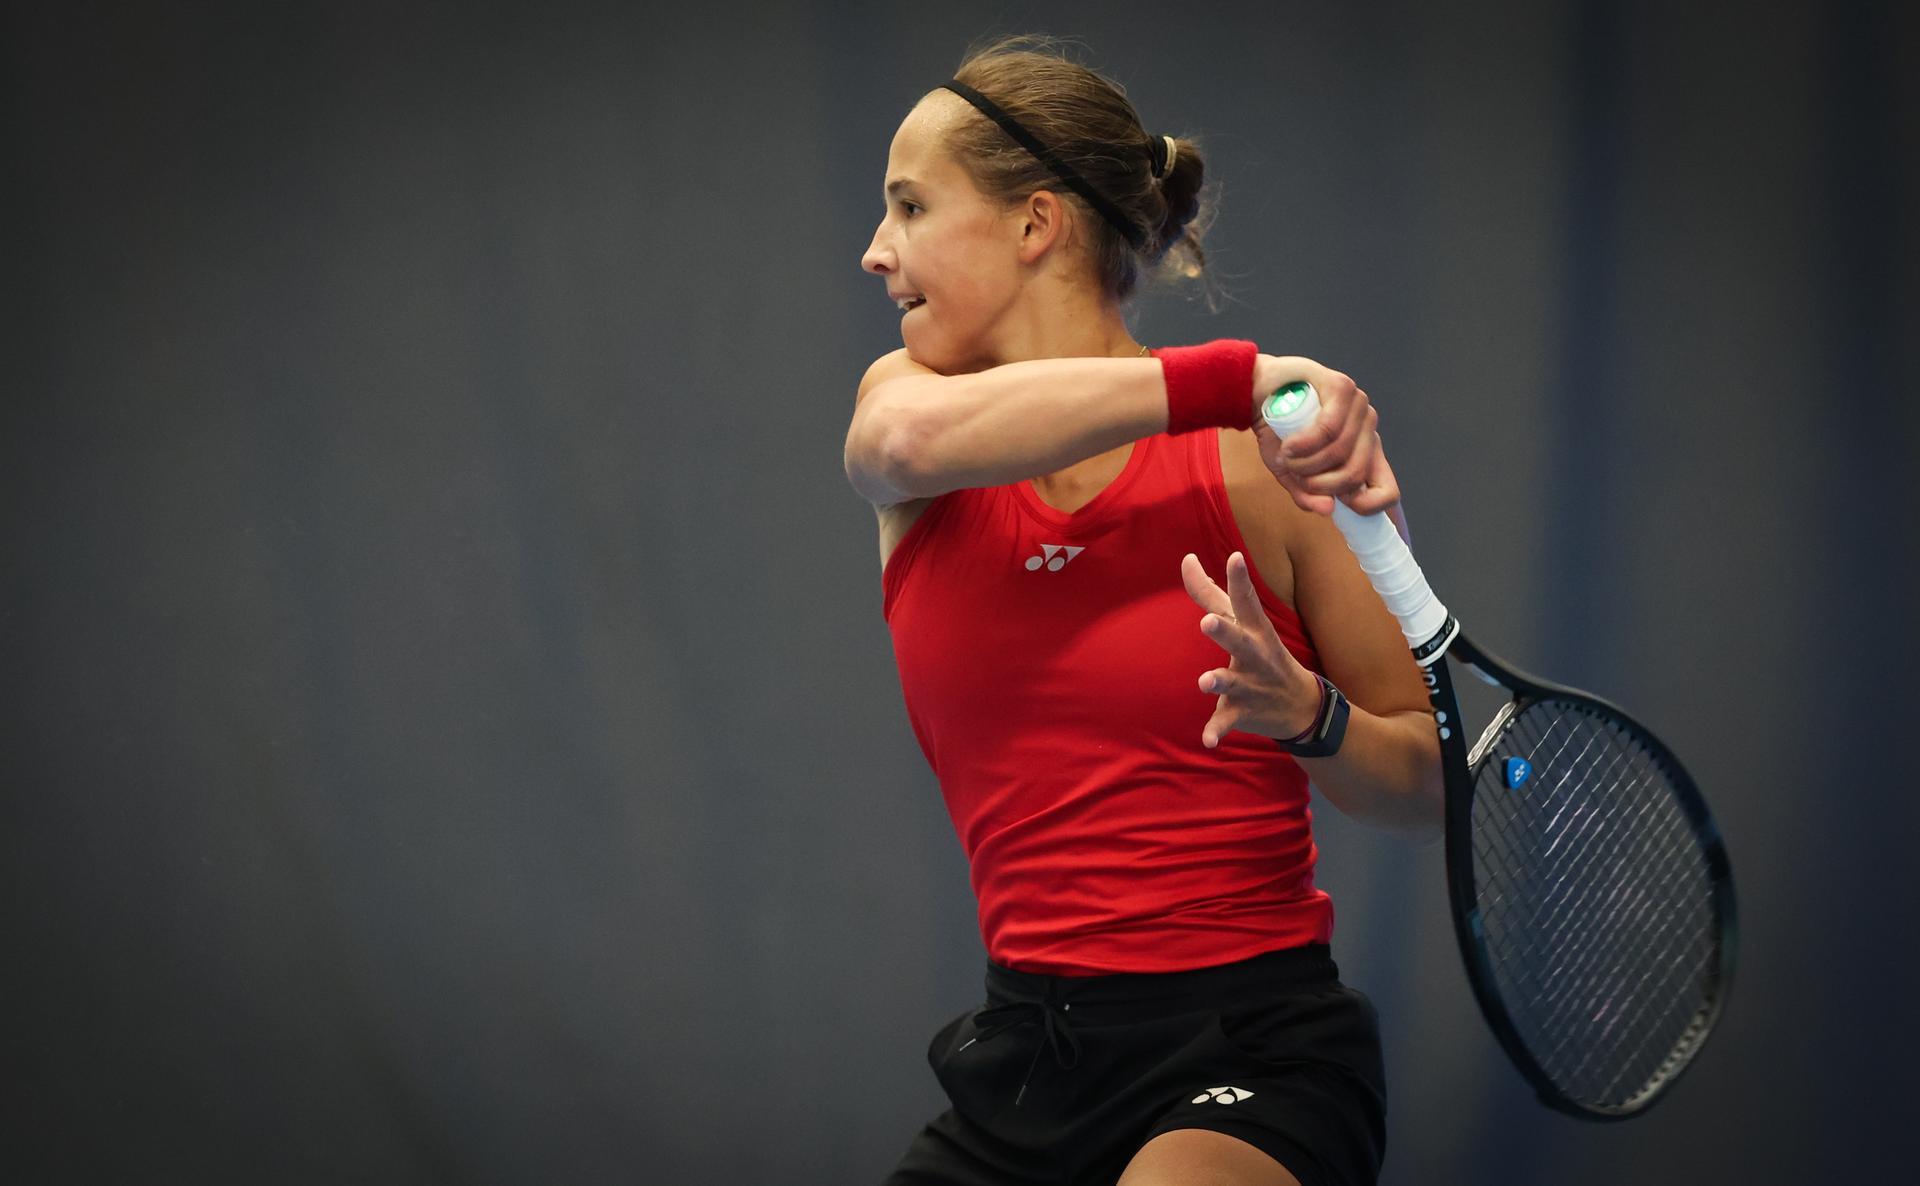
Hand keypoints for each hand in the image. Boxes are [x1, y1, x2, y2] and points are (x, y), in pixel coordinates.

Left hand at [1181, 551, 1324, 749]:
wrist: (1302, 706)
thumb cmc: (1262, 653)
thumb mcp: (1244, 622)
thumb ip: (1211, 592)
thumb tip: (1187, 559)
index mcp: (1253, 630)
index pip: (1245, 601)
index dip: (1239, 579)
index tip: (1235, 558)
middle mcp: (1253, 655)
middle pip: (1238, 640)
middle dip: (1224, 632)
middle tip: (1207, 621)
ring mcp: (1250, 684)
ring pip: (1231, 683)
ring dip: (1218, 681)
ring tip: (1204, 681)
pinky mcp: (1243, 711)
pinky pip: (1227, 721)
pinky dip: (1217, 731)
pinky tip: (1207, 741)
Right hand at [1250, 355, 1400, 516]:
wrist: (1256, 393)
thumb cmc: (1277, 431)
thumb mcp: (1289, 472)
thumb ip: (1307, 493)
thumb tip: (1328, 509)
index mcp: (1363, 452)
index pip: (1388, 489)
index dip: (1369, 506)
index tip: (1339, 504)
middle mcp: (1367, 429)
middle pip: (1356, 474)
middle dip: (1319, 484)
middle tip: (1297, 476)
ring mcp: (1358, 406)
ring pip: (1340, 452)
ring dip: (1305, 464)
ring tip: (1287, 456)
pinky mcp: (1342, 388)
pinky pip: (1329, 430)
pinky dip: (1303, 444)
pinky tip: (1289, 445)